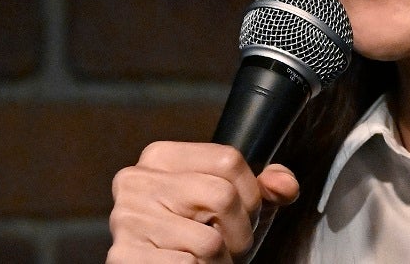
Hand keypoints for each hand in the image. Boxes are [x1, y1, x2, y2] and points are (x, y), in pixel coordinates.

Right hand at [107, 141, 299, 263]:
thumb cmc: (198, 235)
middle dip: (241, 231)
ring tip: (211, 259)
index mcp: (161, 157)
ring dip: (222, 260)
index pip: (228, 160)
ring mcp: (127, 219)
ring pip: (209, 240)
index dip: (251, 194)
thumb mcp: (234, 206)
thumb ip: (263, 188)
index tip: (245, 214)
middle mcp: (137, 180)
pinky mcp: (124, 256)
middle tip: (232, 244)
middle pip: (222, 196)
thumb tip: (285, 184)